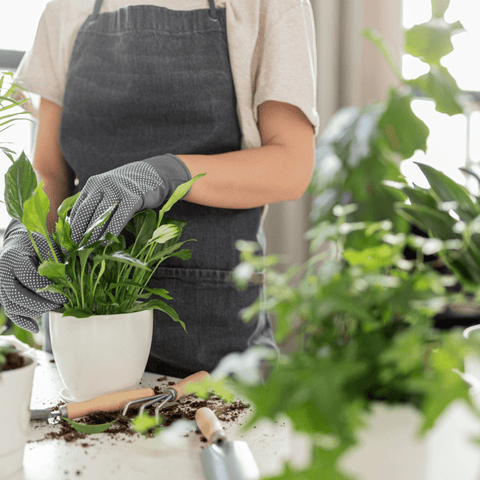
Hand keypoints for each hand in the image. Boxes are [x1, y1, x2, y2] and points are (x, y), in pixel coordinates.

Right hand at [0, 223, 66, 332]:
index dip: (47, 290)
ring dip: (35, 311)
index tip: (64, 296)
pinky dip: (23, 321)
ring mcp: (0, 285)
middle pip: (17, 295)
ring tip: (54, 307)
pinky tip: (36, 328)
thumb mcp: (48, 246)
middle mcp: (2, 272)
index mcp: (14, 258)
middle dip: (41, 303)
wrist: (19, 242)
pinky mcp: (3, 295)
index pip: (28, 278)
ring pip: (13, 305)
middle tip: (61, 303)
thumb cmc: (38, 244)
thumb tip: (70, 284)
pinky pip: (10, 312)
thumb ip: (56, 262)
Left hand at [68, 154, 190, 243]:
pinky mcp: (133, 197)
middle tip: (76, 247)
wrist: (154, 174)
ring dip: (93, 235)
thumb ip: (96, 202)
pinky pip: (119, 218)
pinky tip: (106, 243)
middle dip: (79, 232)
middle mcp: (103, 184)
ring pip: (100, 216)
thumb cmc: (129, 187)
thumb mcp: (109, 189)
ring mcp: (118, 190)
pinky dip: (110, 232)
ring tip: (88, 248)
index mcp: (93, 183)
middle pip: (86, 212)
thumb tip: (80, 226)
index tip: (69, 241)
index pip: (78, 207)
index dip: (72, 226)